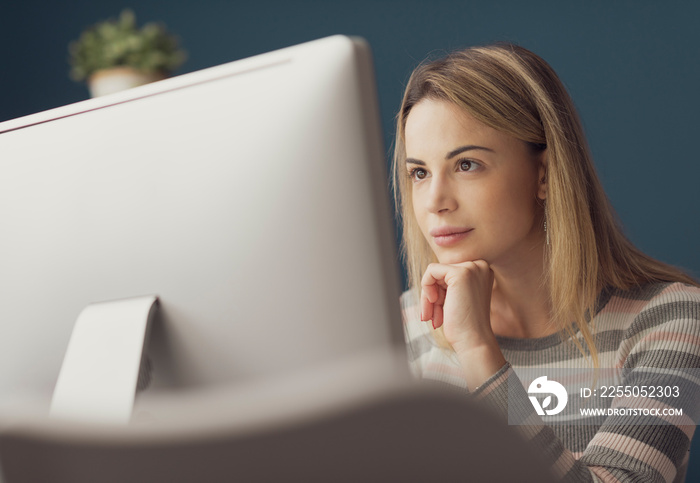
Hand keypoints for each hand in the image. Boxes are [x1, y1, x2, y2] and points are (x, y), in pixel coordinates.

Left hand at [420, 260, 505, 390]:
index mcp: (481, 271)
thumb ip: (449, 283)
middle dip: (432, 296)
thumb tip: (429, 276)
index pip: (448, 273)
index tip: (437, 311)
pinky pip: (431, 271)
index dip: (439, 292)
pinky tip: (433, 303)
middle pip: (441, 273)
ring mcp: (471, 268)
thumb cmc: (464, 325)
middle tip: (431, 316)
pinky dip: (426, 288)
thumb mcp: (458, 298)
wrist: (473, 341)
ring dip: (428, 297)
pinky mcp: (460, 273)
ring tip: (431, 317)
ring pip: (434, 273)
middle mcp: (480, 266)